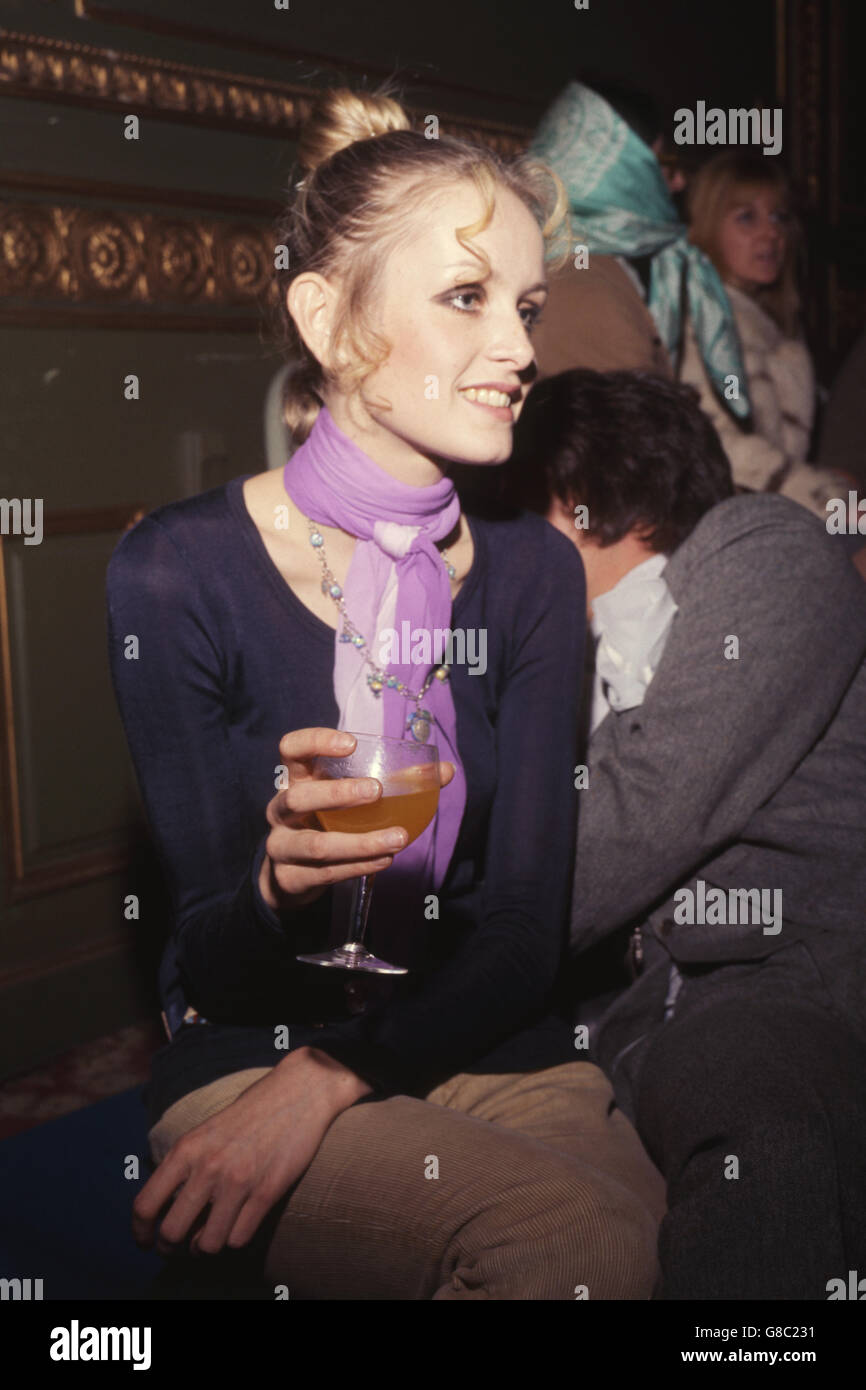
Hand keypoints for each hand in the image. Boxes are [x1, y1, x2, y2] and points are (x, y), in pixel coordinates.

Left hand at [132, 1046, 370, 1256]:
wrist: (297, 1093)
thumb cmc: (250, 1113)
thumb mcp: (205, 1131)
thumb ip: (184, 1165)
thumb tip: (166, 1207)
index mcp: (187, 1149)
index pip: (145, 1204)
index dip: (139, 1232)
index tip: (144, 1242)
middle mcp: (208, 1167)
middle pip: (172, 1233)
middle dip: (171, 1248)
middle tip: (179, 1247)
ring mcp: (238, 1182)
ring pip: (207, 1244)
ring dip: (205, 1248)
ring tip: (209, 1239)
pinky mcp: (267, 1192)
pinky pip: (239, 1238)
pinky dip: (234, 1239)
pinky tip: (236, 1226)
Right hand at [259, 727, 454, 911]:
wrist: (293, 875)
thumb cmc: (329, 821)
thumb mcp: (350, 798)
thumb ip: (397, 781)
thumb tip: (445, 771)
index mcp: (295, 780)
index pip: (291, 749)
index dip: (315, 741)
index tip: (351, 744)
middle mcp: (280, 810)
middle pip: (298, 797)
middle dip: (337, 793)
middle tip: (376, 791)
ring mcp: (281, 845)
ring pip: (315, 845)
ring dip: (360, 842)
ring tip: (398, 838)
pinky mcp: (289, 878)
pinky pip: (326, 873)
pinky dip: (359, 866)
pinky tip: (385, 860)